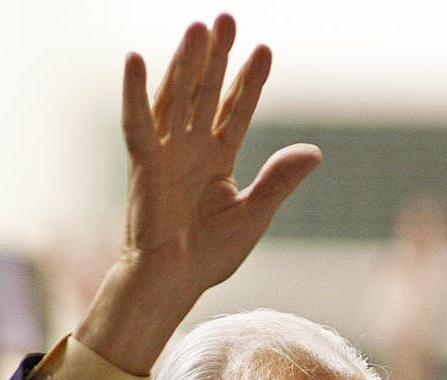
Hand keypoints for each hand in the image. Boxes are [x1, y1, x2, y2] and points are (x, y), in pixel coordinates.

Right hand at [78, 15, 320, 373]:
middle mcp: (190, 150)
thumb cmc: (208, 258)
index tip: (264, 49)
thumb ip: (279, 181)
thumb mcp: (254, 216)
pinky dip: (133, 92)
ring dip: (185, 63)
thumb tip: (314, 151)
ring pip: (176, 98)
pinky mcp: (143, 166)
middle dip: (217, 56)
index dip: (249, 81)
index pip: (235, 110)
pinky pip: (137, 123)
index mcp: (216, 161)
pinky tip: (134, 59)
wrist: (174, 285)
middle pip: (206, 92)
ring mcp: (165, 155)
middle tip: (226, 18)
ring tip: (198, 27)